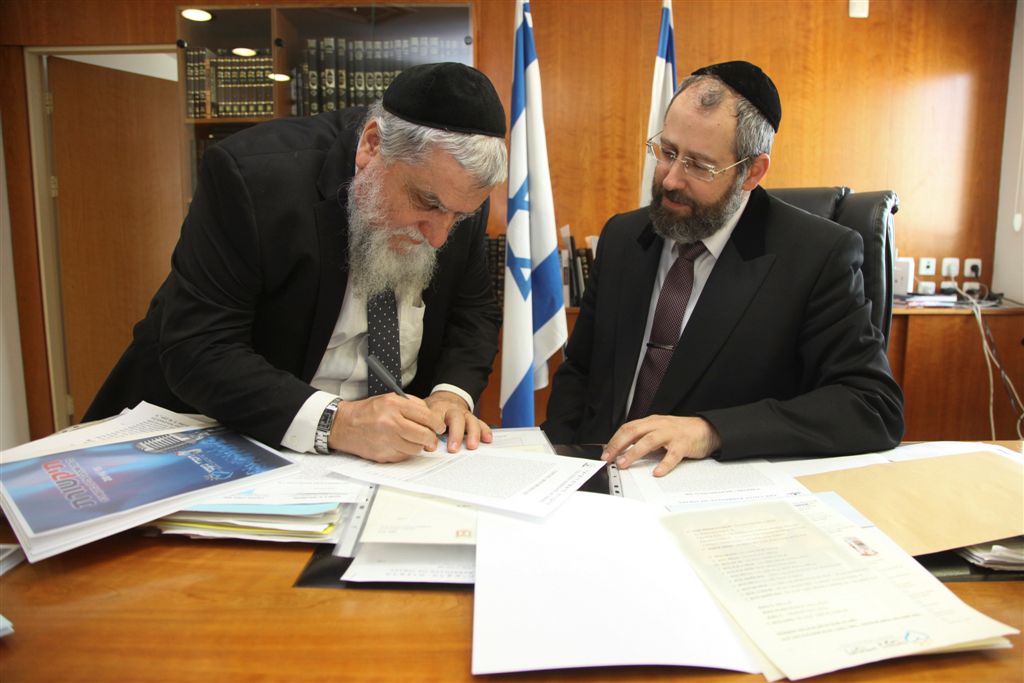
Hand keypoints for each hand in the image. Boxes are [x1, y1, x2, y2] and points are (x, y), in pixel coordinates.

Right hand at [328, 393, 444, 461]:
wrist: (344, 425)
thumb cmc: (368, 411)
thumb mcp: (390, 399)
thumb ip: (412, 404)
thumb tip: (431, 418)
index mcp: (394, 406)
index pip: (426, 417)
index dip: (437, 424)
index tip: (440, 427)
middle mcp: (390, 423)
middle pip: (424, 435)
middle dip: (431, 438)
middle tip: (431, 438)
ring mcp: (386, 441)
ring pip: (416, 449)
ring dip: (419, 446)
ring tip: (413, 440)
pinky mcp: (383, 455)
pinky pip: (404, 456)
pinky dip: (406, 452)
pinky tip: (400, 444)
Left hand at [425, 391, 492, 451]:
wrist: (446, 400)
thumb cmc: (434, 410)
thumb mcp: (423, 414)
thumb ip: (422, 426)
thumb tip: (421, 444)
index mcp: (438, 408)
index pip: (435, 418)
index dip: (433, 431)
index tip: (431, 446)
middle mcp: (453, 410)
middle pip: (456, 419)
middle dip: (456, 434)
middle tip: (453, 449)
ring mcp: (464, 414)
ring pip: (471, 420)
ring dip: (473, 433)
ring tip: (472, 446)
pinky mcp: (472, 419)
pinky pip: (481, 423)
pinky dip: (485, 431)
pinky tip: (487, 439)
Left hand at [601, 415, 720, 476]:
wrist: (706, 429)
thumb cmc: (680, 432)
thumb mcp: (658, 431)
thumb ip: (642, 438)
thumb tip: (622, 451)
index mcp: (651, 422)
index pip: (628, 428)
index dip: (614, 440)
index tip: (605, 453)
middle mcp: (659, 425)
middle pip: (634, 431)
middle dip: (618, 445)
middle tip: (609, 458)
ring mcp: (671, 434)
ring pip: (649, 441)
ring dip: (634, 453)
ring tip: (624, 463)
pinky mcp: (683, 444)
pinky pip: (672, 455)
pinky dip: (664, 464)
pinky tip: (657, 472)